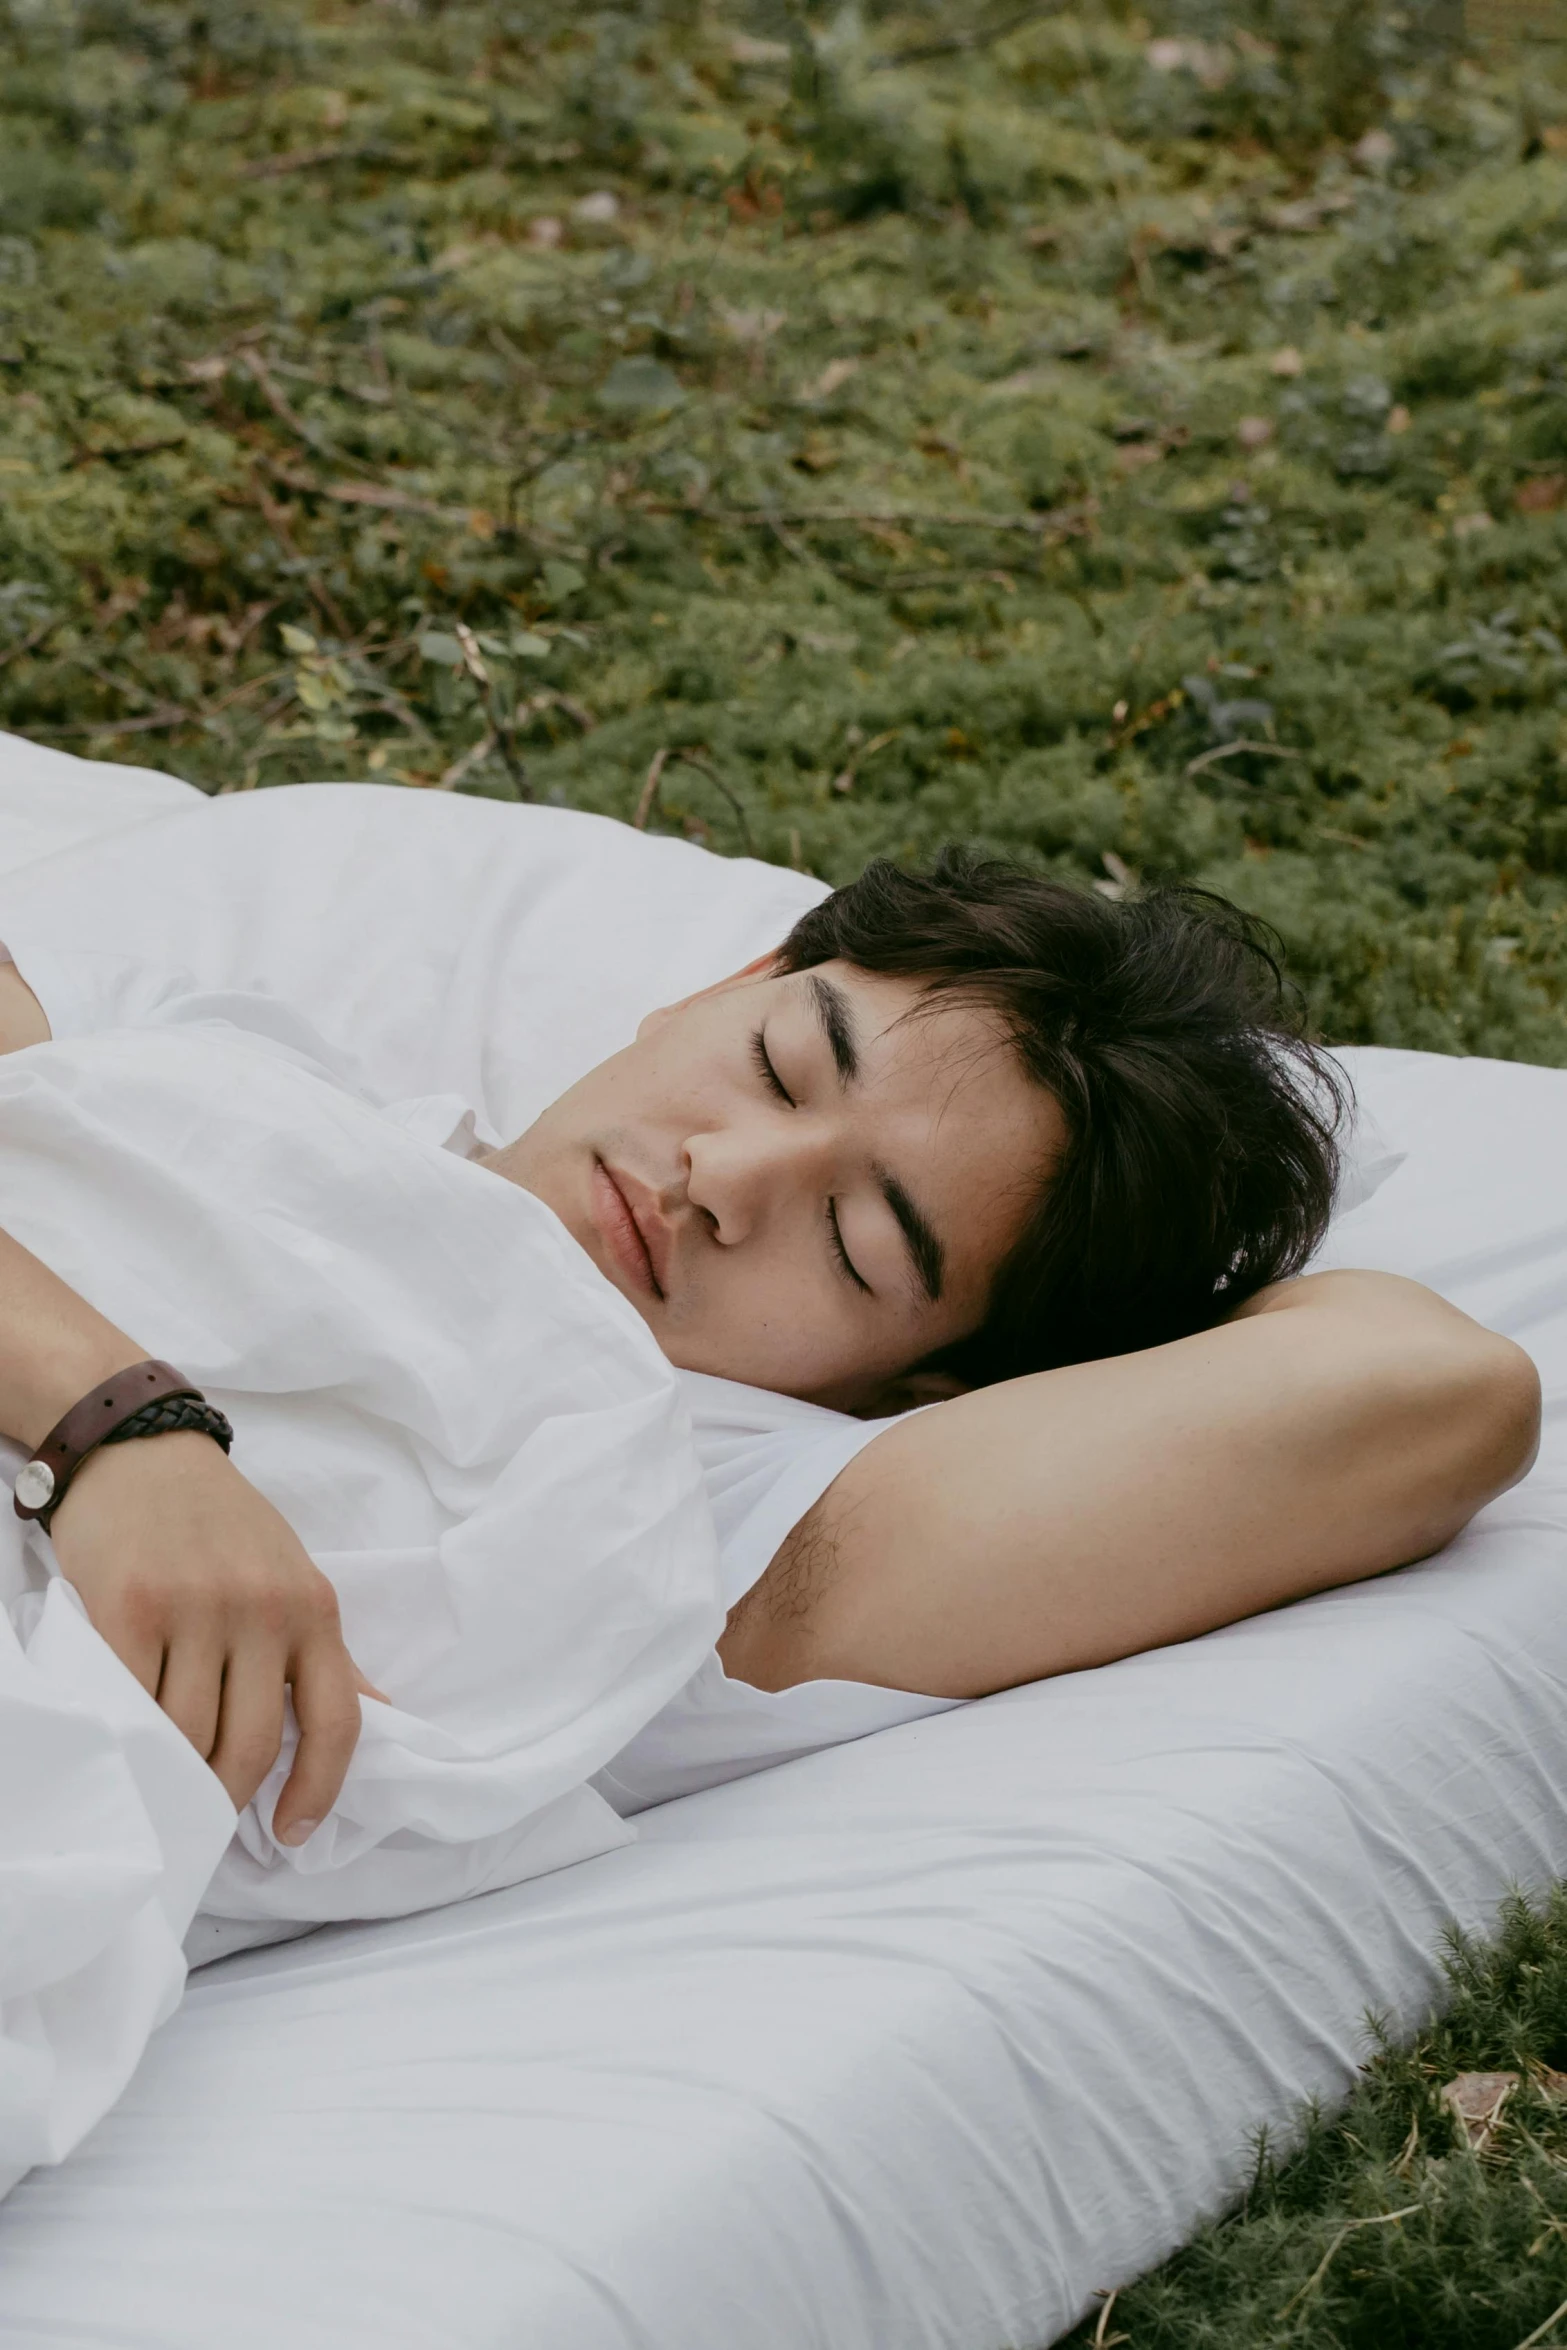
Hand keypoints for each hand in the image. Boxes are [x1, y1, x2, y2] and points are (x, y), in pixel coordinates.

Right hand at [48, 1430, 375, 1841]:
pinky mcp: (129, 1608)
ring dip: (173, 1773)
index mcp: (314, 1607)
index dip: (320, 1789)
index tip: (292, 1833)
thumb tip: (382, 1714)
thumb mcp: (294, 1576)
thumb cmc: (221, 1524)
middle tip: (205, 1816)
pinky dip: (129, 1737)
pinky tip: (128, 1747)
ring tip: (162, 1783)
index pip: (338, 1720)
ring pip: (187, 1735)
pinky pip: (132, 1702)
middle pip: (250, 1745)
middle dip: (227, 1798)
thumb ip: (327, 1653)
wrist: (141, 1451)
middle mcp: (263, 1609)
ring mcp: (195, 1608)